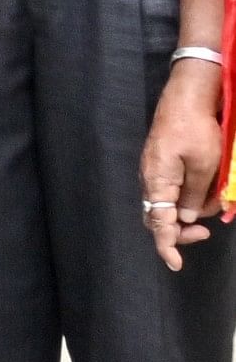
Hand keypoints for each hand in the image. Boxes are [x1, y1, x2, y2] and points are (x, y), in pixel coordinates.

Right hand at [145, 58, 224, 270]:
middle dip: (179, 231)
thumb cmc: (196, 130)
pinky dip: (184, 199)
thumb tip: (187, 218)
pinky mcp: (160, 163)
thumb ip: (194, 196)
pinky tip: (201, 193)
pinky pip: (167, 190)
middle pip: (155, 216)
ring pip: (163, 204)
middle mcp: (149, 178)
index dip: (166, 245)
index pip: (158, 222)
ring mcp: (153, 170)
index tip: (175, 264)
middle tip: (205, 233)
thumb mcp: (204, 166)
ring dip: (186, 213)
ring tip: (211, 206)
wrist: (185, 97)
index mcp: (157, 180)